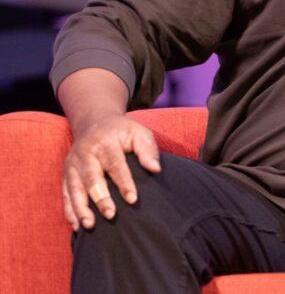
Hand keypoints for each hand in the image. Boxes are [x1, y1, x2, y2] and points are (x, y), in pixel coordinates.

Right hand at [62, 114, 160, 230]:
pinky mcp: (66, 174)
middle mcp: (85, 154)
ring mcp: (72, 165)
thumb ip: (148, 149)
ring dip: (81, 208)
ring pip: (74, 189)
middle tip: (110, 215)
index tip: (132, 199)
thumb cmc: (121, 131)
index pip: (115, 165)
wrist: (94, 122)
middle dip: (100, 198)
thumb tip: (155, 169)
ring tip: (89, 225)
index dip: (124, 182)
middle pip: (91, 178)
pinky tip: (76, 224)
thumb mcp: (138, 132)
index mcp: (104, 143)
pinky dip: (69, 210)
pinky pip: (65, 194)